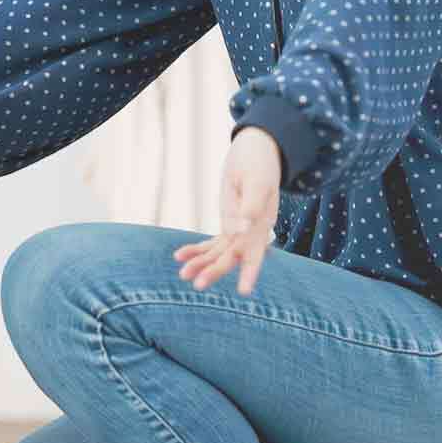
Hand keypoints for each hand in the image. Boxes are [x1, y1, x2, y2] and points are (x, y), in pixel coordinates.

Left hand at [175, 126, 282, 294]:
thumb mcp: (256, 181)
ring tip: (182, 274)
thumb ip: (251, 205)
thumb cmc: (258, 163)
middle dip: (215, 271)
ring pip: (219, 252)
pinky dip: (197, 249)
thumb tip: (242, 229)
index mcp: (262, 224)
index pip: (255, 252)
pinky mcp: (228, 222)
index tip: (243, 291)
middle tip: (195, 284)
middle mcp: (251, 231)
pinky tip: (179, 255)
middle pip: (232, 256)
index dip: (249, 272)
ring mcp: (239, 228)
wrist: (256, 150)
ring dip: (201, 263)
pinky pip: (212, 242)